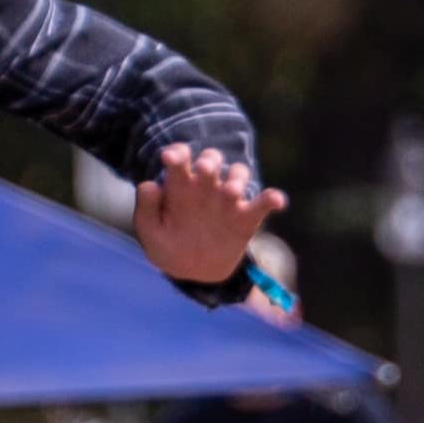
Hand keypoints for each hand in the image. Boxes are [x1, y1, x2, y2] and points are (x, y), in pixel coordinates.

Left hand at [133, 142, 288, 290]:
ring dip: (237, 178)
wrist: (191, 270)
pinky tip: (277, 201)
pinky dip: (272, 199)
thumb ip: (146, 208)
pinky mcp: (245, 218)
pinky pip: (262, 203)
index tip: (169, 158)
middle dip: (209, 160)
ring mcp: (227, 200)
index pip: (180, 158)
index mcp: (180, 185)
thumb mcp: (150, 231)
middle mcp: (205, 187)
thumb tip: (149, 185)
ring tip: (231, 192)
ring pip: (237, 175)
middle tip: (205, 169)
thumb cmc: (167, 245)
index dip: (177, 153)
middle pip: (211, 160)